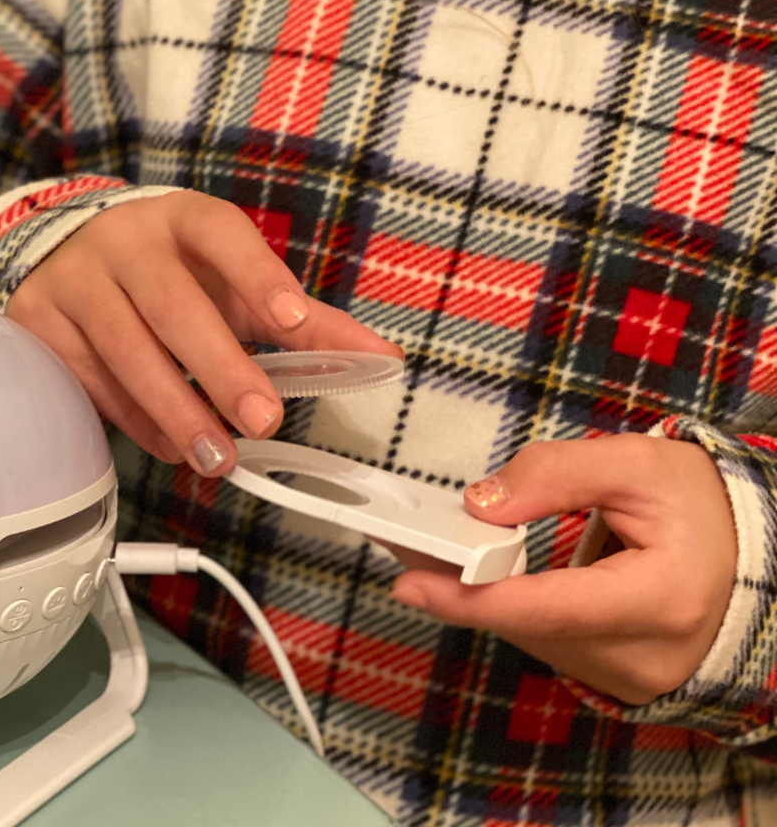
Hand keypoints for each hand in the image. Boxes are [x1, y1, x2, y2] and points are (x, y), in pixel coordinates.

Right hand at [6, 190, 401, 473]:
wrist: (72, 255)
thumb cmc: (174, 275)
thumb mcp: (235, 285)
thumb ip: (305, 321)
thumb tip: (383, 360)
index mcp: (184, 220)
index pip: (222, 234)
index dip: (257, 275)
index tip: (292, 320)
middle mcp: (125, 240)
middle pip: (172, 304)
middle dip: (220, 367)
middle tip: (263, 421)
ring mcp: (75, 279)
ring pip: (125, 348)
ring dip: (176, 409)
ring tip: (218, 456)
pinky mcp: (39, 320)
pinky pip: (89, 379)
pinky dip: (134, 420)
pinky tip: (170, 445)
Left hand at [389, 434, 736, 704]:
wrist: (752, 555)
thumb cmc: (700, 506)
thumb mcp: (635, 464)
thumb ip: (557, 474)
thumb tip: (481, 504)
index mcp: (660, 601)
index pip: (550, 607)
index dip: (474, 597)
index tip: (411, 584)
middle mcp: (644, 658)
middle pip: (527, 624)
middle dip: (458, 585)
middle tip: (403, 542)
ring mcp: (631, 680)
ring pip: (530, 636)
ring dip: (477, 596)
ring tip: (431, 551)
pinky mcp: (617, 679)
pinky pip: (546, 642)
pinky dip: (508, 607)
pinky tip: (479, 575)